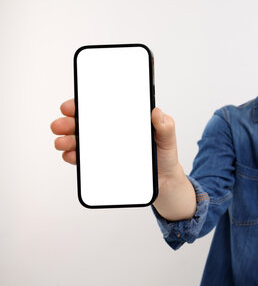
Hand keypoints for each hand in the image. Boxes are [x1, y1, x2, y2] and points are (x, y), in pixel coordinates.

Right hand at [50, 99, 182, 183]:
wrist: (164, 181)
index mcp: (125, 119)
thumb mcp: (168, 140)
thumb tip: (158, 112)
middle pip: (86, 122)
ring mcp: (106, 147)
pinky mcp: (103, 163)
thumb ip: (166, 127)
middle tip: (60, 125)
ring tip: (62, 142)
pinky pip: (84, 158)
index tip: (72, 106)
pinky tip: (69, 155)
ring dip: (68, 139)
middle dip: (69, 122)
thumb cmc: (165, 156)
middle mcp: (112, 131)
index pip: (102, 107)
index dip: (84, 104)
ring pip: (81, 139)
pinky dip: (74, 156)